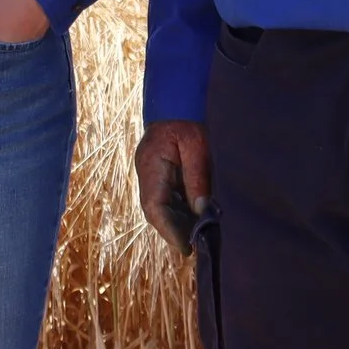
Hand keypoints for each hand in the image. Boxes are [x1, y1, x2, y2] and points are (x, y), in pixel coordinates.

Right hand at [135, 120, 211, 252]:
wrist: (174, 102)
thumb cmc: (186, 122)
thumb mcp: (197, 149)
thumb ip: (197, 179)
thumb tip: (202, 211)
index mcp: (151, 166)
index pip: (155, 207)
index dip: (169, 230)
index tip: (185, 247)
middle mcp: (146, 174)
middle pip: (155, 212)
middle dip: (172, 231)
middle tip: (193, 246)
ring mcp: (149, 174)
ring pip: (159, 208)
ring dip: (176, 222)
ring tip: (196, 236)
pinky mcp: (156, 174)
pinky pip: (165, 198)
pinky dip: (178, 211)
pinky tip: (193, 218)